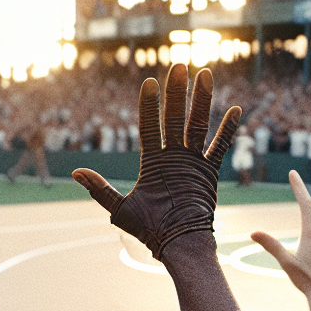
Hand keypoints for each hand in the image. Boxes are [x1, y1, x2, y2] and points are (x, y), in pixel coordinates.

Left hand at [72, 64, 240, 259]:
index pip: (149, 126)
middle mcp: (172, 157)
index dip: (149, 105)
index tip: (150, 83)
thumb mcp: (120, 208)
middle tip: (180, 66)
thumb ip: (100, 189)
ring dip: (202, 101)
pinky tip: (235, 111)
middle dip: (177, 92)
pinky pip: (220, 148)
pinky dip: (227, 131)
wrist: (177, 244)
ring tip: (205, 74)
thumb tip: (76, 173)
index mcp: (152, 162)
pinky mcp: (208, 173)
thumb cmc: (149, 230)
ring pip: (198, 125)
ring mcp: (192, 163)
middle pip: (175, 118)